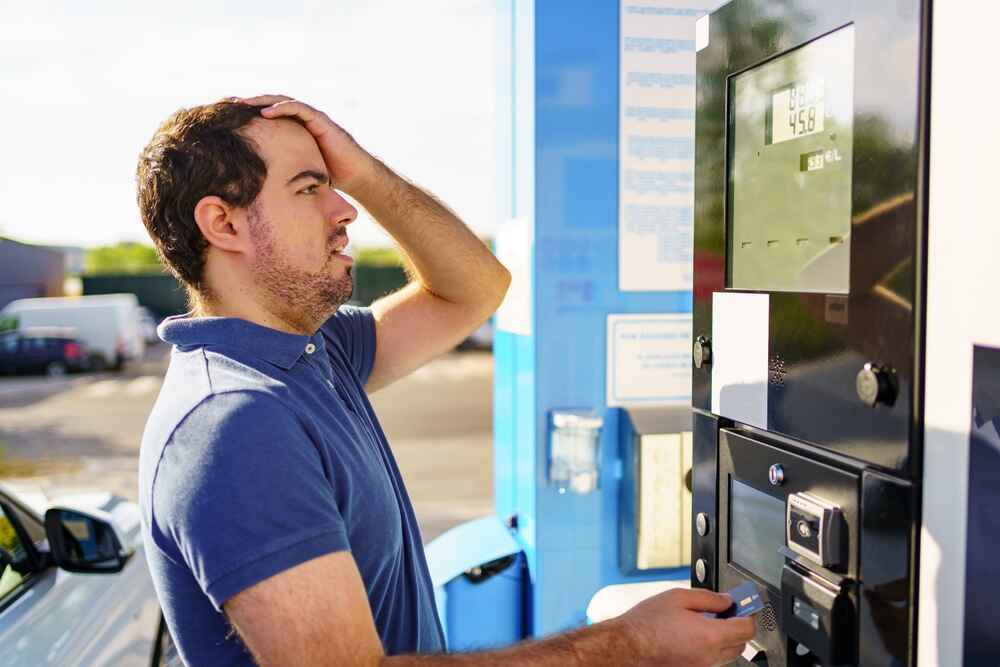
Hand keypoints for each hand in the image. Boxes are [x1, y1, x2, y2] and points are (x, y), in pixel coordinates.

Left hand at [238, 94, 374, 192]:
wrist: (356, 176)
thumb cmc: (331, 176)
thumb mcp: (299, 171)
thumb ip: (282, 169)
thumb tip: (256, 184)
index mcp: (295, 130)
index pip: (268, 116)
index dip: (248, 115)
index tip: (227, 116)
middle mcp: (303, 120)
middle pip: (271, 104)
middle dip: (249, 103)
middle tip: (226, 104)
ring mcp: (313, 118)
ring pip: (282, 102)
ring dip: (261, 100)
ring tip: (241, 103)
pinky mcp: (321, 121)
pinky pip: (299, 109)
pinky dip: (282, 108)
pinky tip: (265, 111)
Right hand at [615, 588, 756, 666]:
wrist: (626, 646)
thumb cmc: (647, 623)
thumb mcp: (678, 597)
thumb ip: (709, 598)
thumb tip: (727, 600)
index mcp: (710, 636)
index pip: (747, 628)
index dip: (748, 614)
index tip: (745, 604)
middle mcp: (709, 656)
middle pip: (741, 644)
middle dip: (738, 626)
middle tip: (726, 611)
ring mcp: (701, 666)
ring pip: (726, 654)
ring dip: (725, 638)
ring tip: (706, 621)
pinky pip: (711, 659)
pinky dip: (710, 647)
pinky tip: (693, 634)